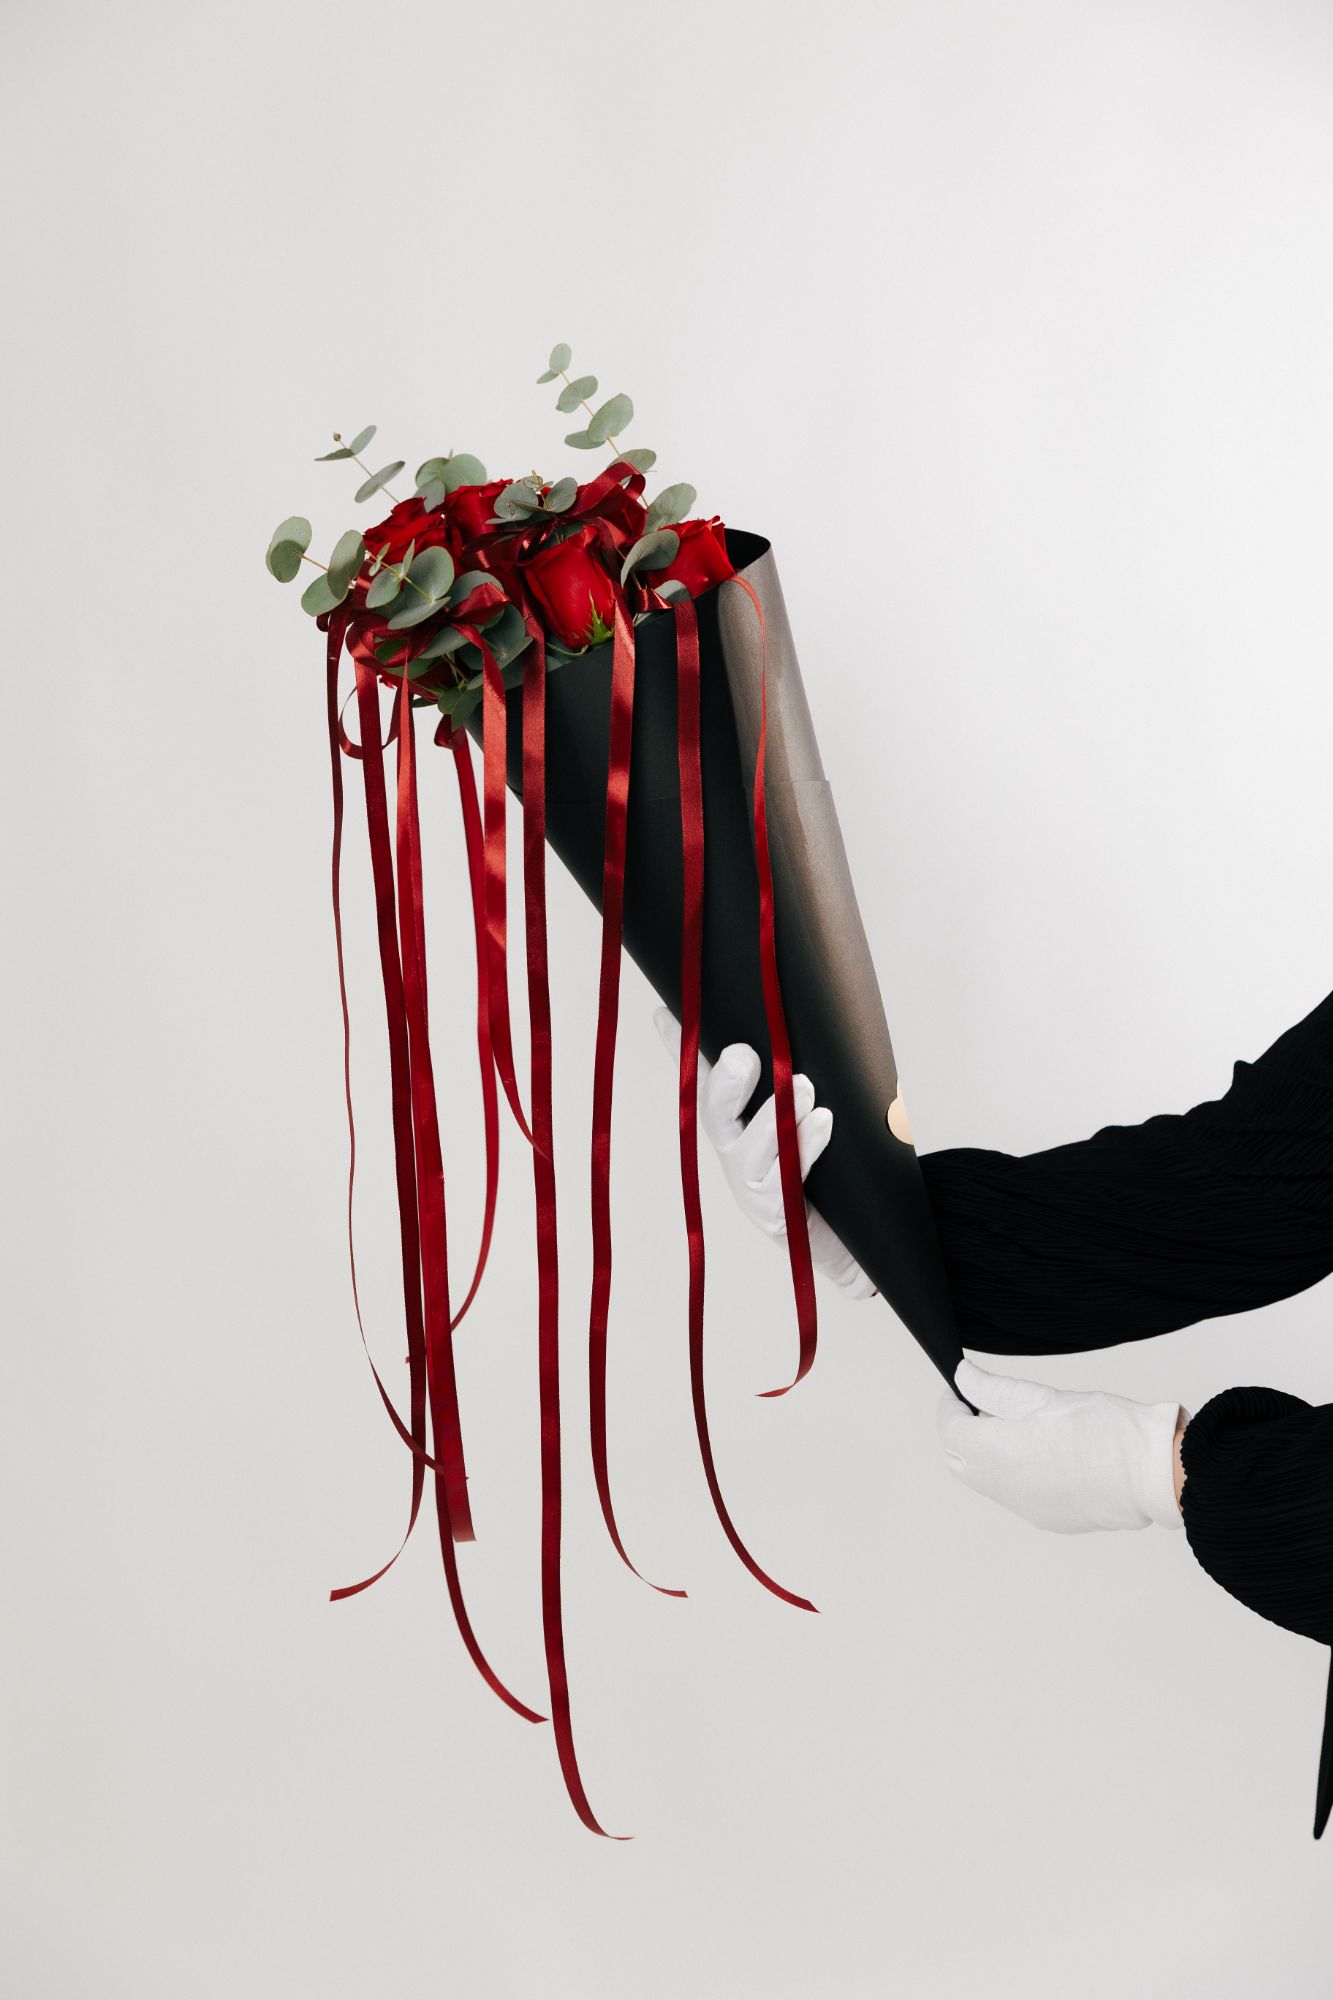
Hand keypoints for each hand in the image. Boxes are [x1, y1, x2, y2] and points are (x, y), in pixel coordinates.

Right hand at [652, 1005, 875, 1297]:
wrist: (857, 1239)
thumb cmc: (834, 1172)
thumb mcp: (817, 1116)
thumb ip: (808, 1083)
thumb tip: (803, 1041)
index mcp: (737, 1122)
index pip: (702, 1078)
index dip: (678, 1047)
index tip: (664, 1014)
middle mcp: (735, 1153)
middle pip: (713, 1115)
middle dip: (725, 1084)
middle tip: (745, 1055)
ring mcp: (752, 1187)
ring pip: (750, 1150)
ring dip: (776, 1114)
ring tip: (805, 1087)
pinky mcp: (777, 1214)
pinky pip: (786, 1178)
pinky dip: (805, 1146)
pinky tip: (823, 1122)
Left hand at [937, 1358, 1190, 1533]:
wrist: (1150, 1474)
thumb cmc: (1104, 1430)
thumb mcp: (1041, 1396)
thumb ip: (993, 1389)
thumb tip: (962, 1378)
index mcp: (994, 1453)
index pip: (948, 1428)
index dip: (951, 1404)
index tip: (963, 1388)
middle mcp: (1001, 1487)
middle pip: (957, 1459)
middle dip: (962, 1431)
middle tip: (986, 1404)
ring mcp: (1023, 1508)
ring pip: (985, 1480)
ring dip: (987, 1454)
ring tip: (1021, 1425)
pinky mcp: (1045, 1519)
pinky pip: (1013, 1494)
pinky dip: (1013, 1472)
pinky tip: (1044, 1452)